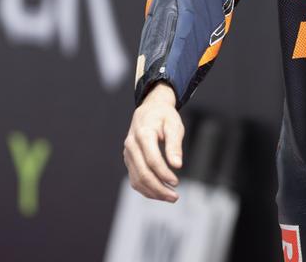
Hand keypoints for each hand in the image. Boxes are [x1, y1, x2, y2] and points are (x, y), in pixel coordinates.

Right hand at [123, 82, 184, 202]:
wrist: (149, 109)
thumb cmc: (164, 116)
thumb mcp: (174, 125)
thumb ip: (175, 145)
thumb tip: (177, 165)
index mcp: (143, 134)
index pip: (152, 160)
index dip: (164, 174)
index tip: (176, 182)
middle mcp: (132, 145)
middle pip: (143, 173)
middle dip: (159, 188)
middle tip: (175, 197)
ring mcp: (128, 153)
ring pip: (137, 180)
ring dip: (153, 192)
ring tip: (170, 197)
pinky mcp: (129, 160)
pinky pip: (135, 179)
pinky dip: (146, 189)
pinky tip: (160, 192)